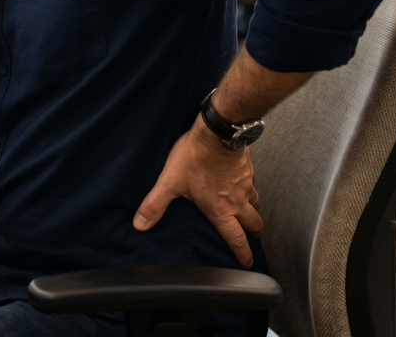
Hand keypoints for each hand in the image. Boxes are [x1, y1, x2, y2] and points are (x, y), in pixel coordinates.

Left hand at [133, 117, 262, 267]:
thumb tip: (140, 225)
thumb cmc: (194, 158)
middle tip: (254, 241)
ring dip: (254, 213)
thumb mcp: (169, 182)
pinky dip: (250, 192)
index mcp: (220, 210)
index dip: (242, 254)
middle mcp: (237, 201)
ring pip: (256, 205)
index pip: (235, 239)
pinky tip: (243, 187)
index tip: (248, 263)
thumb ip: (155, 205)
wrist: (217, 133)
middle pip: (253, 225)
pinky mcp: (248, 171)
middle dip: (254, 236)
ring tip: (250, 216)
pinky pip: (253, 186)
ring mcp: (245, 185)